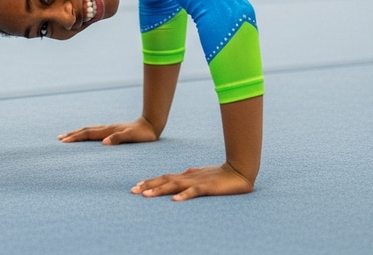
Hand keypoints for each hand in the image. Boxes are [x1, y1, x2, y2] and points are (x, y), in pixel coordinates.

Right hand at [58, 116, 159, 144]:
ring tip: (68, 136)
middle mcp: (107, 129)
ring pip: (89, 130)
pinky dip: (86, 134)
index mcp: (109, 131)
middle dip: (72, 134)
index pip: (88, 134)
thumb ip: (118, 139)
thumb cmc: (143, 134)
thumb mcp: (132, 137)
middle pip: (85, 130)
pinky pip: (95, 132)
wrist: (151, 125)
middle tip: (59, 138)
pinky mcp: (112, 131)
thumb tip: (104, 143)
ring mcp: (109, 129)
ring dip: (78, 133)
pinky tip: (86, 137)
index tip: (64, 141)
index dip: (75, 137)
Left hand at [131, 163, 254, 200]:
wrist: (239, 171)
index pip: (164, 178)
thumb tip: (184, 173)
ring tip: (146, 195)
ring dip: (159, 190)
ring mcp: (197, 182)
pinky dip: (183, 195)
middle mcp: (188, 177)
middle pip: (164, 180)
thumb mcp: (202, 175)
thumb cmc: (220, 174)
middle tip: (133, 191)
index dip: (150, 181)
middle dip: (148, 186)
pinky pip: (193, 192)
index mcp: (186, 176)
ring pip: (174, 185)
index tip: (137, 186)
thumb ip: (192, 174)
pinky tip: (174, 200)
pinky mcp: (207, 187)